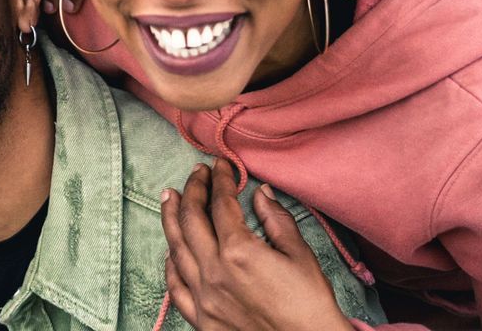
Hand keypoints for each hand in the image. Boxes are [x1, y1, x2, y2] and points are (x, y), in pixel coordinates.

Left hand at [161, 159, 354, 330]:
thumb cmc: (311, 306)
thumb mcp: (300, 256)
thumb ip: (276, 220)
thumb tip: (261, 194)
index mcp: (238, 251)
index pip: (220, 204)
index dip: (220, 180)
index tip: (221, 165)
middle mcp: (214, 271)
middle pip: (191, 220)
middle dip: (192, 190)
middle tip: (196, 173)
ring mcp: (204, 296)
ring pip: (176, 248)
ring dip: (171, 218)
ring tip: (169, 197)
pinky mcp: (202, 319)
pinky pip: (176, 286)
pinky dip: (170, 264)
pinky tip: (170, 250)